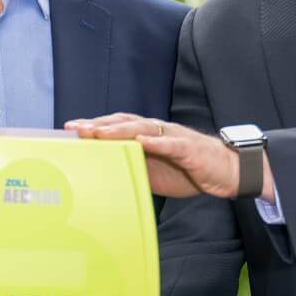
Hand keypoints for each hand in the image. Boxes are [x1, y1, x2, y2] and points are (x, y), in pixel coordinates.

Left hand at [65, 113, 269, 200]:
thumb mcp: (154, 170)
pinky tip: (141, 142)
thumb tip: (104, 173)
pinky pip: (170, 144)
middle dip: (98, 125)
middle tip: (75, 129)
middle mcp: (156, 131)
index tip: (69, 129)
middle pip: (123, 123)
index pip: (115, 126)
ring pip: (142, 129)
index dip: (93, 126)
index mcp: (146, 136)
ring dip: (119, 130)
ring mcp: (173, 137)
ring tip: (99, 133)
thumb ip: (132, 166)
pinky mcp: (189, 148)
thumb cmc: (188, 169)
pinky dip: (155, 142)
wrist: (226, 172)